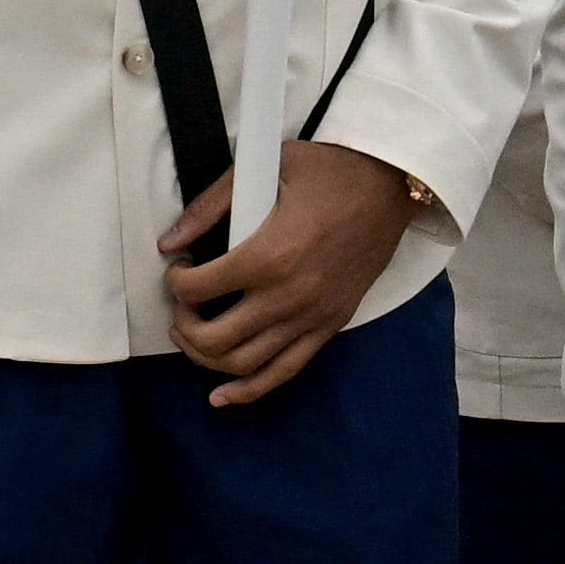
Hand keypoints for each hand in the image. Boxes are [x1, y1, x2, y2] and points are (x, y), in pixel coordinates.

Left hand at [156, 138, 422, 406]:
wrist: (395, 182)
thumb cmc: (334, 170)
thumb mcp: (271, 168)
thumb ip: (212, 204)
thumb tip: (169, 241)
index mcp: (268, 256)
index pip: (196, 290)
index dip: (175, 281)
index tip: (179, 268)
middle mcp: (287, 296)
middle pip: (212, 339)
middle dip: (183, 326)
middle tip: (183, 306)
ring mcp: (311, 316)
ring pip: (242, 363)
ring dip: (205, 357)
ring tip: (195, 336)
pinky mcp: (330, 325)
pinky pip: (284, 371)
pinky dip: (249, 390)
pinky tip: (222, 395)